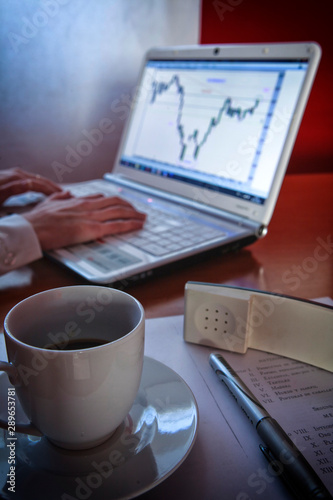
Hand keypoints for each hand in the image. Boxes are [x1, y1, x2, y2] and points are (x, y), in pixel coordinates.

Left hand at [0, 167, 61, 204]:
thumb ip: (13, 188)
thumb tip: (29, 184)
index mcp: (16, 178)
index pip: (39, 184)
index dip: (51, 191)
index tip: (62, 197)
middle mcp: (17, 174)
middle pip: (41, 180)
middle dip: (53, 187)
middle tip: (66, 194)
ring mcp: (15, 174)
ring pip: (37, 179)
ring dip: (48, 185)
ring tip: (57, 191)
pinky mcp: (12, 176)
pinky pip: (32, 179)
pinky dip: (40, 184)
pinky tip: (42, 187)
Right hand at [22, 191, 145, 249]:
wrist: (31, 229)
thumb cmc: (37, 220)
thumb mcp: (48, 202)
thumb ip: (60, 197)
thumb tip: (66, 193)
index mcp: (78, 201)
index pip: (102, 197)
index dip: (115, 201)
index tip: (122, 204)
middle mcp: (87, 206)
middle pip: (115, 202)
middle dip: (130, 206)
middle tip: (139, 211)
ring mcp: (91, 216)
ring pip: (120, 211)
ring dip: (134, 214)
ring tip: (143, 217)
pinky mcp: (92, 229)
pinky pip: (116, 225)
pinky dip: (131, 224)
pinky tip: (138, 225)